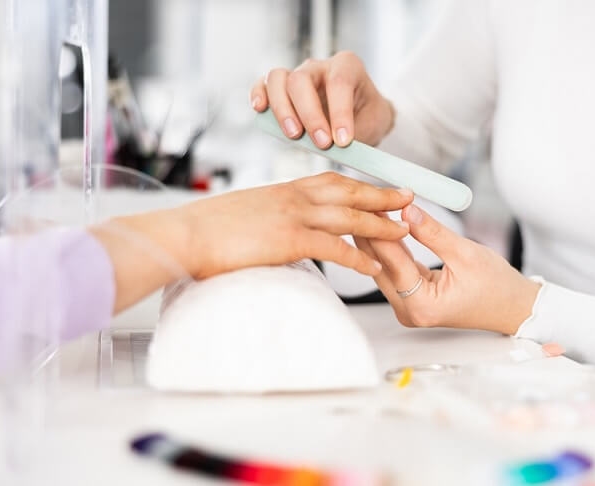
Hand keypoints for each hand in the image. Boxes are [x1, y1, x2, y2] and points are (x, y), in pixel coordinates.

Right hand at [179, 172, 411, 277]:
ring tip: (404, 230)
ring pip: (349, 216)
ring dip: (380, 223)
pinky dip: (358, 258)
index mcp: (284, 189)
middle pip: (349, 191)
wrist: (185, 234)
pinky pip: (335, 248)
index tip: (378, 186)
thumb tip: (277, 226)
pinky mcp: (289, 239)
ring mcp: (294, 217)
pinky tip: (374, 268)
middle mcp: (294, 197)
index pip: (331, 180)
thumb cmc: (208, 228)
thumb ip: (269, 215)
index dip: (359, 183)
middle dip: (382, 194)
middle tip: (408, 197)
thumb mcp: (245, 212)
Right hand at [251, 51, 394, 148]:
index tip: (342, 141)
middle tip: (321, 143)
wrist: (361, 116)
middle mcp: (319, 67)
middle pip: (302, 80)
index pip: (339, 82)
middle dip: (310, 115)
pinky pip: (263, 84)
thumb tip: (339, 147)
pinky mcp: (281, 88)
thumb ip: (358, 132)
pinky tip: (261, 110)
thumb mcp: (375, 123)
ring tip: (294, 135)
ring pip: (278, 80)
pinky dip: (259, 95)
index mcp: (347, 66)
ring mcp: (297, 74)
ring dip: (283, 109)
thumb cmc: (368, 116)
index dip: (339, 113)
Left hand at [354, 205, 540, 334]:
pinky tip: (384, 224)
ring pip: (384, 266)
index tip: (372, 205)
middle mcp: (409, 310)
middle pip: (381, 266)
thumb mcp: (466, 254)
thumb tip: (407, 211)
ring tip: (371, 208)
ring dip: (379, 238)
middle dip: (373, 232)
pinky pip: (395, 268)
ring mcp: (408, 306)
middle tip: (364, 202)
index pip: (393, 263)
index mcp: (422, 306)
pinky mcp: (411, 297)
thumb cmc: (497, 288)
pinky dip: (392, 246)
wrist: (512, 307)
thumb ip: (432, 233)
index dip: (381, 230)